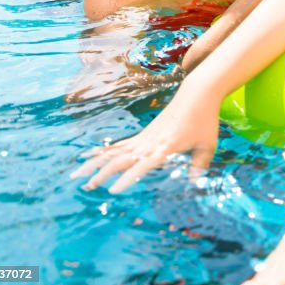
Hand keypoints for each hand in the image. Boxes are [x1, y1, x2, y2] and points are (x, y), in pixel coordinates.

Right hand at [70, 84, 219, 192]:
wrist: (196, 95)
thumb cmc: (204, 121)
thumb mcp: (207, 145)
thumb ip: (199, 165)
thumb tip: (194, 183)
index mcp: (166, 146)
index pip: (143, 164)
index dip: (128, 177)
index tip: (113, 190)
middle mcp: (150, 142)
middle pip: (122, 159)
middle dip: (103, 174)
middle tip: (87, 188)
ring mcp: (144, 137)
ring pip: (114, 152)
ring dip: (95, 164)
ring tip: (76, 175)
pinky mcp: (142, 134)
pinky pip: (119, 145)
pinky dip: (102, 152)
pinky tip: (88, 157)